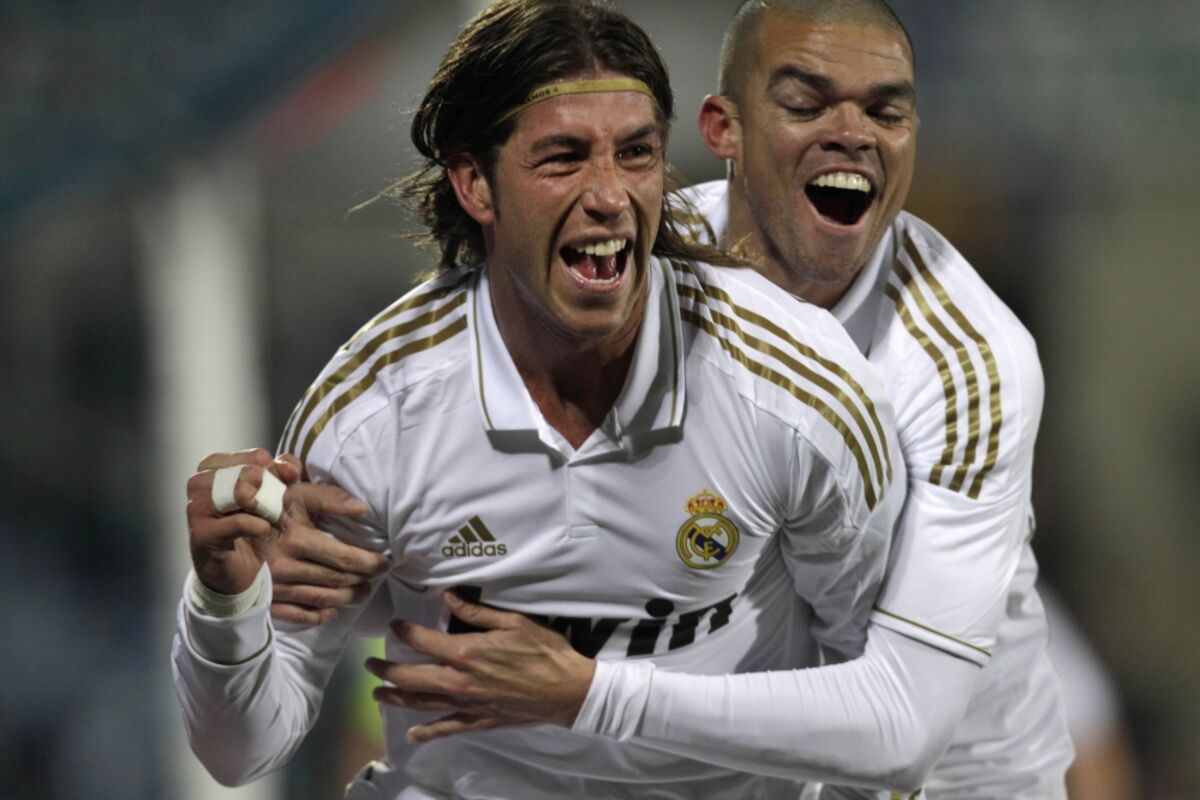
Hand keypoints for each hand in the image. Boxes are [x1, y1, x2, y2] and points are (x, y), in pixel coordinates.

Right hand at [187, 449, 293, 594]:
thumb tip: (290, 467)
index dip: (277, 472)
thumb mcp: (272, 494)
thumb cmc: (253, 527)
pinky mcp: (201, 534)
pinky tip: (265, 531)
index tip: (287, 486)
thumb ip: (282, 474)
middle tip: (280, 510)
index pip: (255, 456)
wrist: (237, 572)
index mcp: (215, 466)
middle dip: (272, 492)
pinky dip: (257, 525)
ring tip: (273, 520)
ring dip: (266, 508)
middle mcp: (200, 482)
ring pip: (240, 492)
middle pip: (249, 472)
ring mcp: (196, 508)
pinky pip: (237, 521)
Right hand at [263, 476, 390, 625]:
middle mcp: (287, 567)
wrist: (228, 524)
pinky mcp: (268, 599)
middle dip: (363, 580)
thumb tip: (363, 509)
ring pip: (322, 599)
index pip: (345, 559)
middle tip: (378, 576)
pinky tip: (334, 610)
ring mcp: (276, 587)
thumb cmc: (271, 506)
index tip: (386, 562)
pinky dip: (320, 616)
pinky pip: (298, 615)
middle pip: (337, 581)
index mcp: (298, 540)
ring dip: (348, 597)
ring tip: (363, 591)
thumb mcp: (300, 495)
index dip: (371, 563)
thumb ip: (332, 499)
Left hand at [365, 592, 595, 743]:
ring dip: (395, 698)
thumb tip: (448, 596)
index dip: (404, 632)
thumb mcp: (514, 622)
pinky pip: (446, 727)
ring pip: (421, 703)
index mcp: (466, 651)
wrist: (567, 690)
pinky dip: (426, 732)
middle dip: (386, 670)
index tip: (394, 627)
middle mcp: (459, 680)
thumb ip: (477, 611)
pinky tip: (412, 734)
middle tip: (370, 665)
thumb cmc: (544, 651)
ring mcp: (467, 704)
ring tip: (377, 694)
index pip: (423, 641)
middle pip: (411, 677)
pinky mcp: (478, 720)